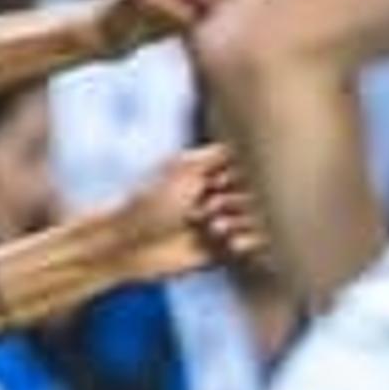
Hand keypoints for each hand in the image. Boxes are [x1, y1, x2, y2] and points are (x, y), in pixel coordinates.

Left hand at [121, 144, 262, 278]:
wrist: (126, 245)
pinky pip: (254, 247)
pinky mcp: (223, 252)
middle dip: (241, 200)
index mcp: (210, 171)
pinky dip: (250, 243)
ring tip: (214, 228)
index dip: (245, 173)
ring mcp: (223, 223)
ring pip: (262, 220)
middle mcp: (220, 195)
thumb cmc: (148, 200)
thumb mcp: (184, 167)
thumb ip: (221, 154)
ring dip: (244, 222)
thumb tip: (255, 137)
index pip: (252, 165)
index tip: (219, 180)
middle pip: (261, 193)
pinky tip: (232, 244)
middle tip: (210, 207)